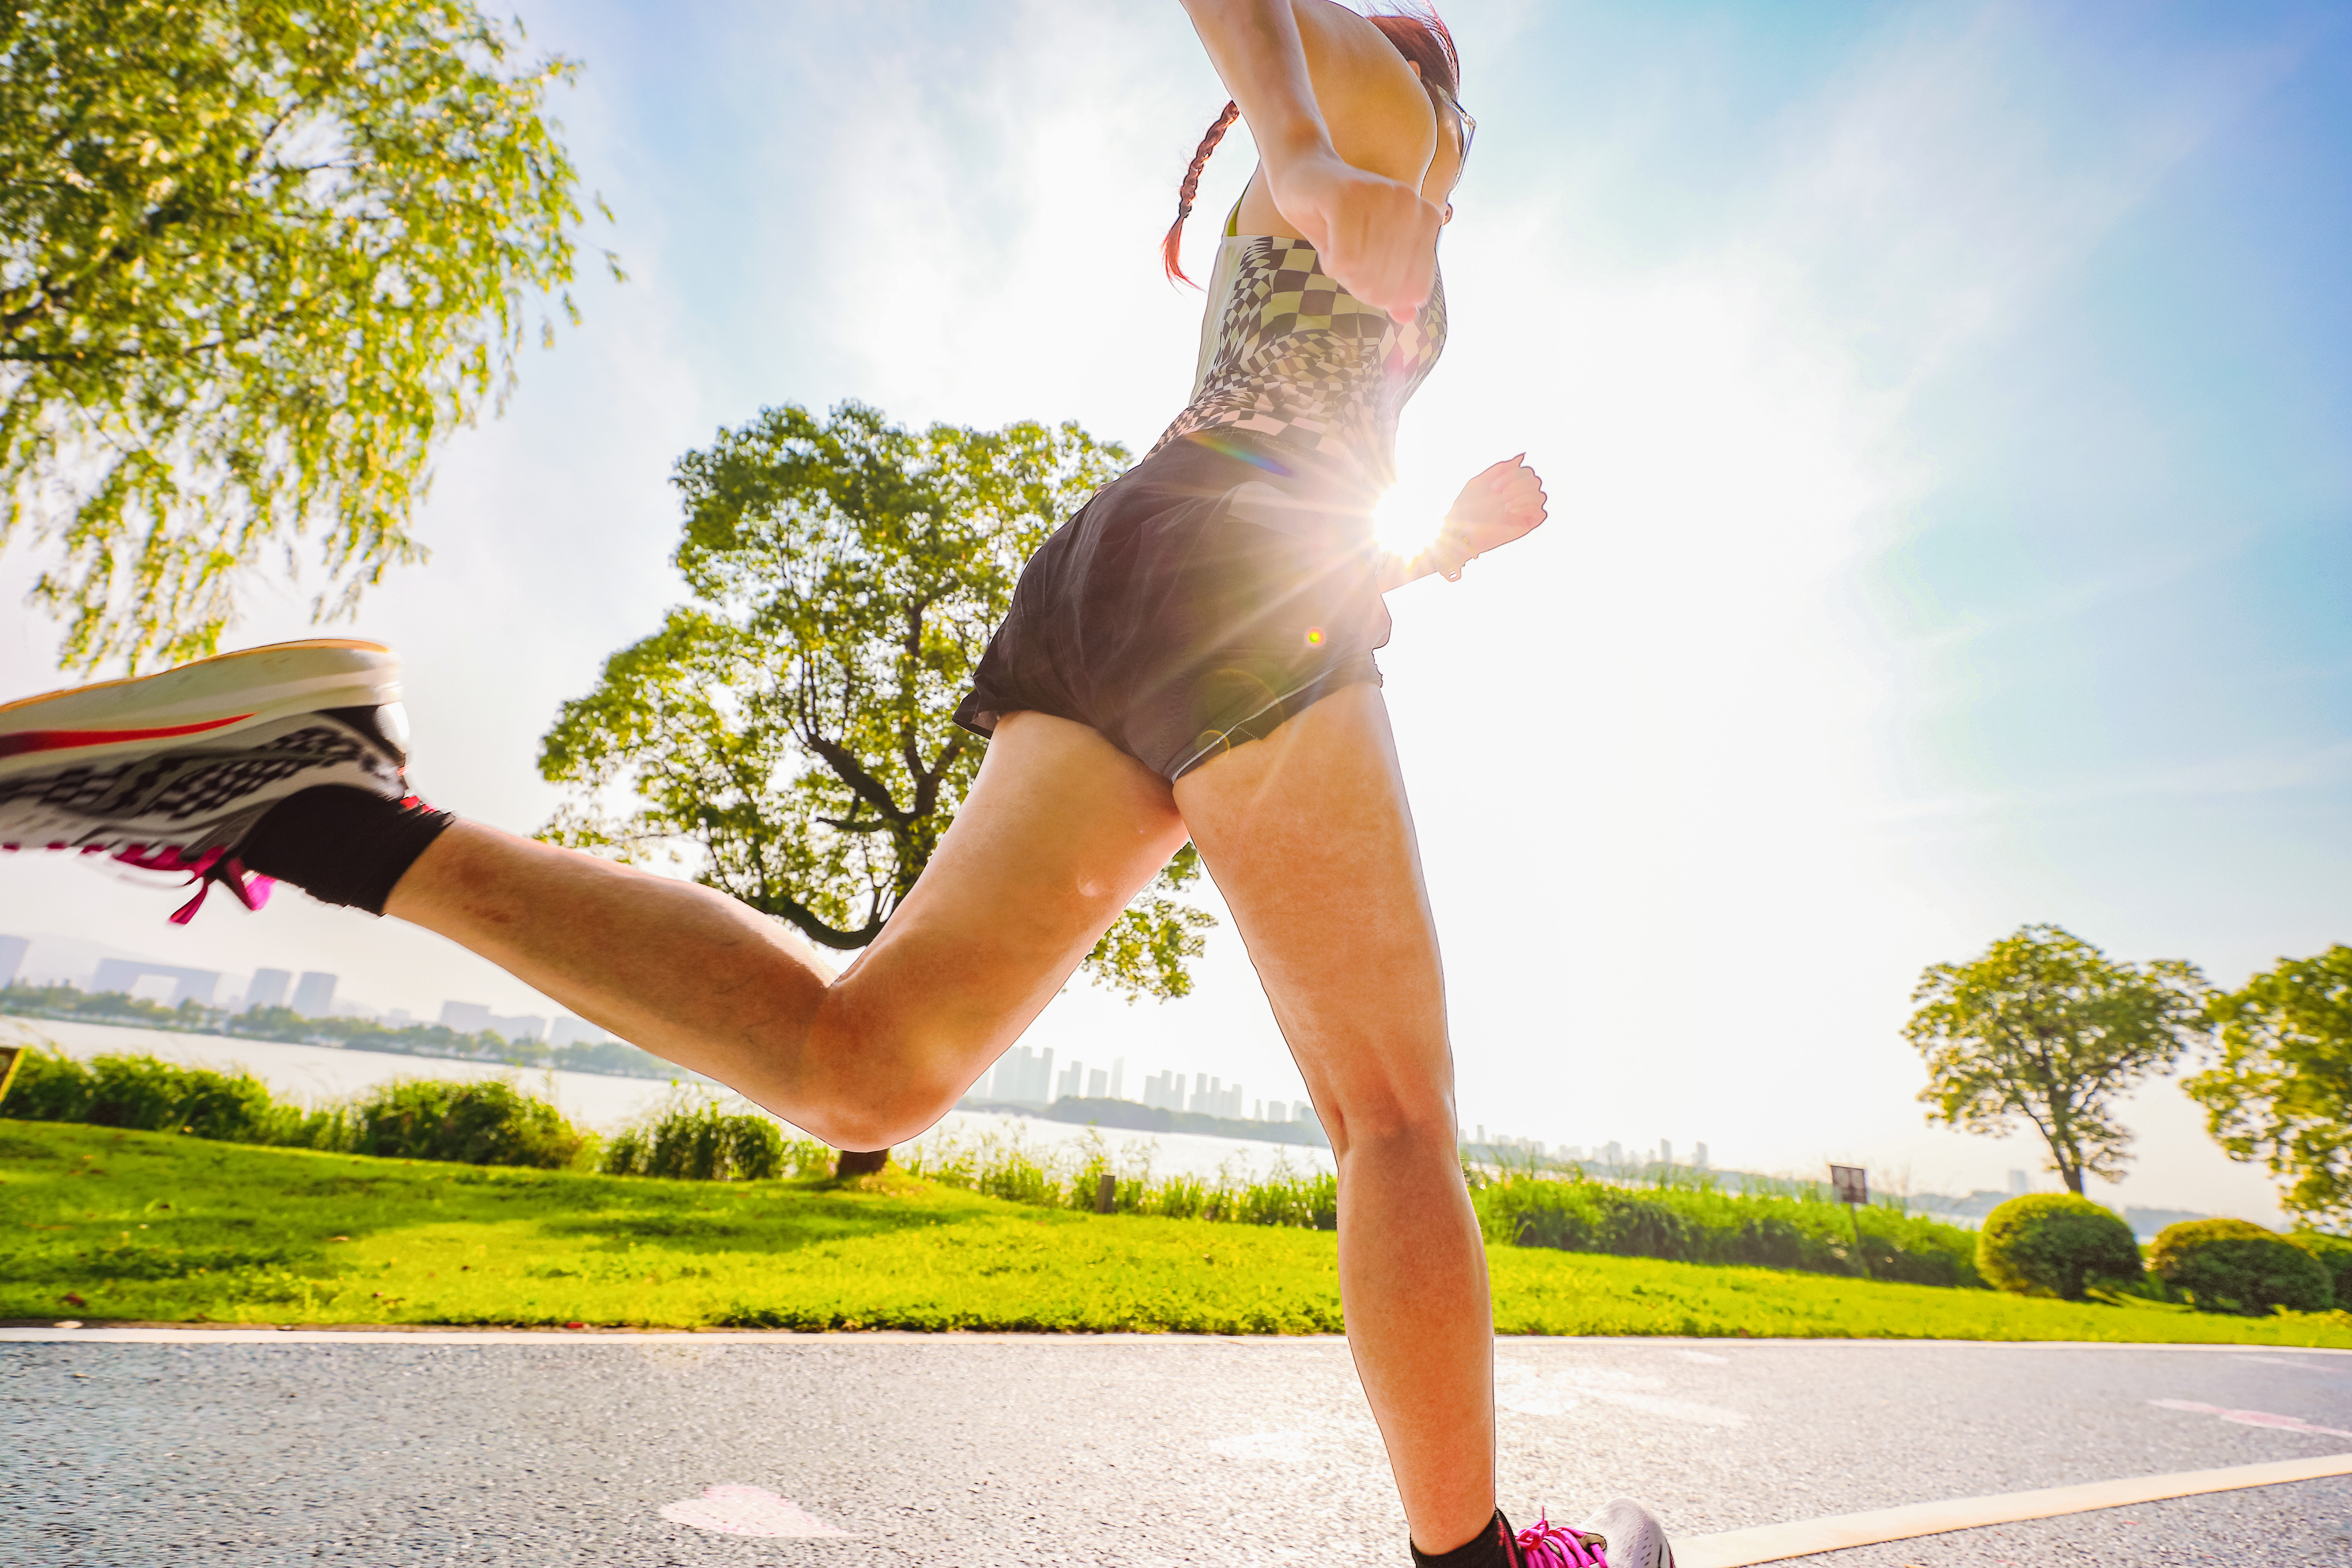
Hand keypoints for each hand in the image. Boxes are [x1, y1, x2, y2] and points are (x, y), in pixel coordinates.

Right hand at [1267, 148, 1441, 323]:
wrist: (1303, 174)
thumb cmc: (1339, 221)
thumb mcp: (1370, 257)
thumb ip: (1392, 286)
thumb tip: (1407, 318)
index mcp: (1426, 217)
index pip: (1416, 287)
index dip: (1387, 299)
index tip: (1365, 286)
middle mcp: (1410, 203)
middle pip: (1390, 282)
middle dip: (1362, 287)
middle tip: (1345, 272)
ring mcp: (1382, 196)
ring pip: (1367, 270)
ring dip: (1344, 274)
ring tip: (1337, 255)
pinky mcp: (1349, 196)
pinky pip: (1345, 257)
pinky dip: (1332, 263)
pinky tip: (1327, 250)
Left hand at [1431, 455, 1547, 579]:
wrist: (1461, 531)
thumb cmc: (1466, 508)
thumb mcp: (1480, 481)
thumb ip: (1500, 468)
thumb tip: (1521, 457)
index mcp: (1509, 486)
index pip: (1526, 471)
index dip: (1512, 474)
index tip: (1494, 487)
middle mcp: (1518, 497)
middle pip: (1534, 481)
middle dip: (1516, 485)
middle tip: (1499, 495)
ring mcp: (1523, 511)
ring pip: (1539, 495)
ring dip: (1521, 496)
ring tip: (1504, 506)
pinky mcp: (1526, 525)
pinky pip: (1541, 513)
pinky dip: (1528, 508)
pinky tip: (1512, 512)